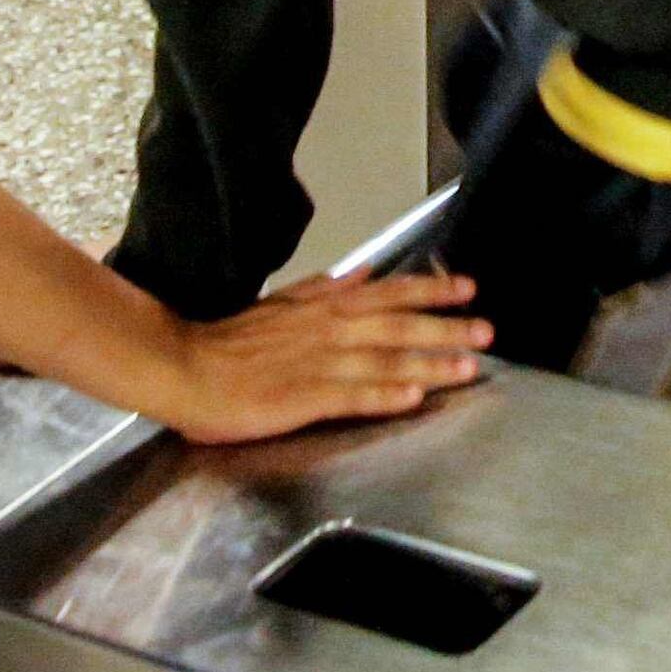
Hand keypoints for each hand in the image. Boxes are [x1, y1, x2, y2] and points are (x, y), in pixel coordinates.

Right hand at [146, 271, 492, 442]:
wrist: (183, 369)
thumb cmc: (229, 342)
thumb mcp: (282, 302)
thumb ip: (326, 289)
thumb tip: (364, 273)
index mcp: (323, 308)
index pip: (388, 293)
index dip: (431, 289)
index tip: (469, 287)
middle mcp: (328, 331)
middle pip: (397, 325)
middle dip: (445, 327)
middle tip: (487, 329)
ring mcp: (317, 365)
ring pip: (384, 360)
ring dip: (430, 362)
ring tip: (469, 366)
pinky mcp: (301, 398)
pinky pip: (351, 396)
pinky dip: (384, 394)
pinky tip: (413, 396)